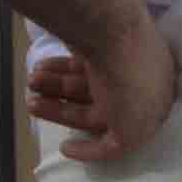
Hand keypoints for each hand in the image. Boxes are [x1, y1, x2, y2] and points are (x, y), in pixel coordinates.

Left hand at [30, 10, 179, 163]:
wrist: (119, 33)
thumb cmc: (132, 88)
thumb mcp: (135, 131)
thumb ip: (119, 143)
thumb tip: (99, 147)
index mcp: (150, 102)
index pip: (116, 126)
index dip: (90, 141)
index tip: (65, 146)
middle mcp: (135, 82)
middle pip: (92, 104)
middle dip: (60, 108)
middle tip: (32, 104)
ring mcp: (115, 61)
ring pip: (79, 83)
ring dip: (52, 86)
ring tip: (31, 81)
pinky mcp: (98, 43)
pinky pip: (74, 63)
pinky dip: (57, 70)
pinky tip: (39, 70)